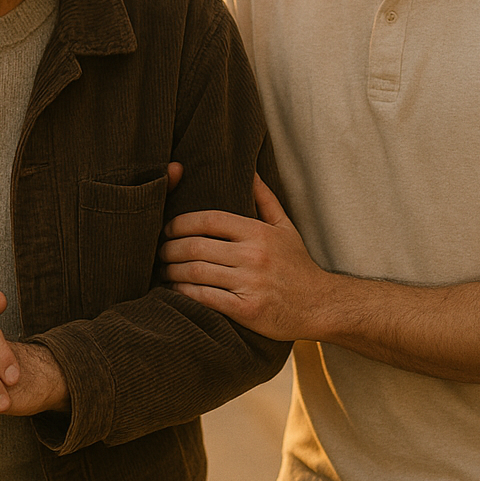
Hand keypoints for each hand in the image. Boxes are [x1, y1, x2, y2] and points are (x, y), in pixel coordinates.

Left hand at [158, 175, 325, 339]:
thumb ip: (264, 199)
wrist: (320, 306)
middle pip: (196, 246)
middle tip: (159, 252)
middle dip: (169, 249)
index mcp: (259, 233)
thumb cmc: (297, 265)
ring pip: (196, 272)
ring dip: (172, 272)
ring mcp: (249, 283)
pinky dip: (184, 294)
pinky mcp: (246, 309)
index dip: (181, 222)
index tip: (167, 228)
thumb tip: (249, 171)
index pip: (209, 220)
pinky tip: (175, 292)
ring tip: (163, 271)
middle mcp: (253, 256)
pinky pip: (204, 298)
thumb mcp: (285, 228)